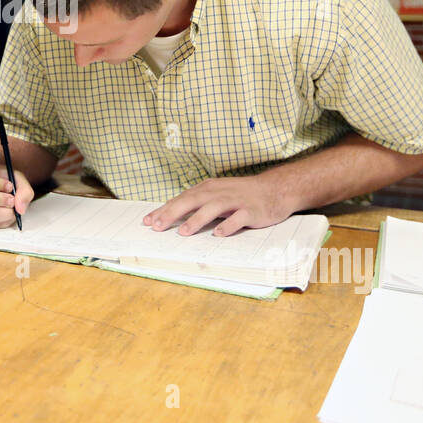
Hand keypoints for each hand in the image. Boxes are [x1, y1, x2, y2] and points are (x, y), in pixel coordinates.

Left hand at [143, 176, 289, 236]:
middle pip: (192, 200)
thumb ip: (197, 203)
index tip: (147, 221)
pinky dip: (228, 225)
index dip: (164, 209)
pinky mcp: (251, 211)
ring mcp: (236, 201)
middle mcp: (219, 192)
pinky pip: (239, 218)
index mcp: (209, 188)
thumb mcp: (217, 194)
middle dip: (173, 213)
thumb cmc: (241, 195)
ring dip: (197, 219)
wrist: (275, 189)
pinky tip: (219, 234)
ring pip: (213, 208)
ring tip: (183, 231)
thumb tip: (172, 215)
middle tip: (157, 226)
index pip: (182, 198)